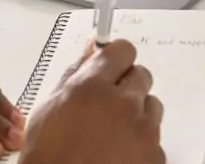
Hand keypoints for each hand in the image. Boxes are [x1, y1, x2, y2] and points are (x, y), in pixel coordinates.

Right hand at [19, 39, 163, 163]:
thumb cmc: (49, 158)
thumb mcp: (48, 109)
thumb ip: (74, 75)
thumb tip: (91, 51)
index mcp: (91, 88)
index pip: (121, 51)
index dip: (115, 59)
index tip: (111, 67)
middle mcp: (122, 105)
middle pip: (141, 76)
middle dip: (125, 87)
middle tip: (107, 107)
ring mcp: (143, 132)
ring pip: (151, 107)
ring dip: (136, 115)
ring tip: (112, 136)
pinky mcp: (156, 156)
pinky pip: (156, 139)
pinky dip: (142, 144)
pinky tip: (119, 156)